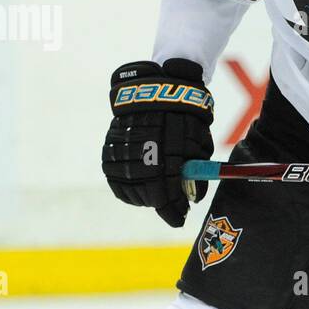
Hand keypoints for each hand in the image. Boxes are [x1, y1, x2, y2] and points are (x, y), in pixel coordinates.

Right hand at [101, 58, 213, 227]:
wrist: (155, 89)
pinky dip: (128, 189)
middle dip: (163, 205)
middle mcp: (139, 161)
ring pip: (131, 191)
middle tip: (173, 205)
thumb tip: (193, 197)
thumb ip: (195, 172)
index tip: (180, 220)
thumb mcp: (198, 143)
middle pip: (148, 198)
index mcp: (163, 160)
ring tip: (157, 194)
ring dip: (145, 198)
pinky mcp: (110, 151)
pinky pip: (116, 180)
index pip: (165, 199)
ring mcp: (122, 156)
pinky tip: (140, 187)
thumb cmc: (184, 117)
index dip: (173, 212)